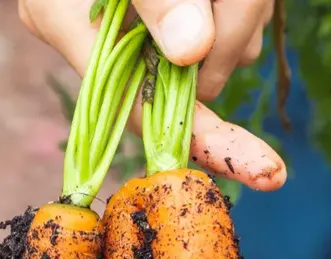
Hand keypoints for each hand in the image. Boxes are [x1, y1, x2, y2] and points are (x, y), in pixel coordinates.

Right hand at [19, 0, 285, 190]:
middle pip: (194, 78)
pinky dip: (245, 3)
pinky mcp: (173, 14)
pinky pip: (230, 26)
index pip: (142, 109)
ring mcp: (140, 27)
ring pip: (223, 50)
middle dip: (235, 34)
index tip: (265, 170)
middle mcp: (100, 35)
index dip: (205, 139)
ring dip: (245, 10)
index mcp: (66, 21)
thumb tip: (192, 51)